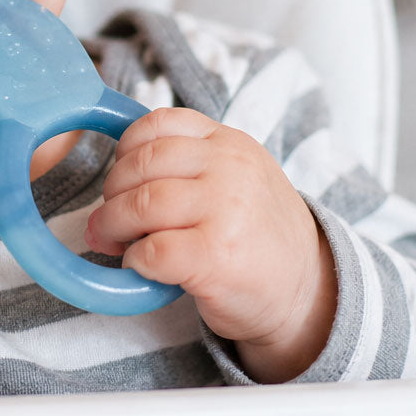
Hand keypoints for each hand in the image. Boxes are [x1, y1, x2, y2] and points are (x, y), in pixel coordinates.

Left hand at [84, 108, 336, 382]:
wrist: (308, 292)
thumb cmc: (259, 237)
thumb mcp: (238, 178)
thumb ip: (191, 163)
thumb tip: (116, 180)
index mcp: (230, 144)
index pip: (159, 123)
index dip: (126, 149)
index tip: (122, 177)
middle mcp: (230, 170)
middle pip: (142, 164)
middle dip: (112, 193)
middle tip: (107, 220)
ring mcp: (225, 211)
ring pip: (140, 204)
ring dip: (114, 226)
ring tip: (115, 243)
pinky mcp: (216, 257)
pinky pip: (151, 250)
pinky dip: (135, 260)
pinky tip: (143, 266)